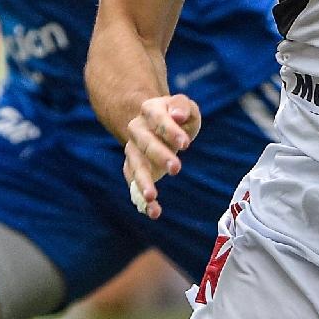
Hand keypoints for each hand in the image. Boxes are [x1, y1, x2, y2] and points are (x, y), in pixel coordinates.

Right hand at [122, 93, 201, 220]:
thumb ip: (183, 107)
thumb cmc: (177, 117)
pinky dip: (142, 199)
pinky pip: (134, 184)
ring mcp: (132, 150)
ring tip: (151, 197)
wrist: (157, 126)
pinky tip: (153, 212)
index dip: (170, 130)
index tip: (186, 144)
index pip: (158, 118)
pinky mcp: (133, 169)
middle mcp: (137, 130)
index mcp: (150, 110)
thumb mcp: (186, 108)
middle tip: (176, 168)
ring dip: (142, 181)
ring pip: (134, 165)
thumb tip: (177, 115)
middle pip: (145, 142)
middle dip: (159, 155)